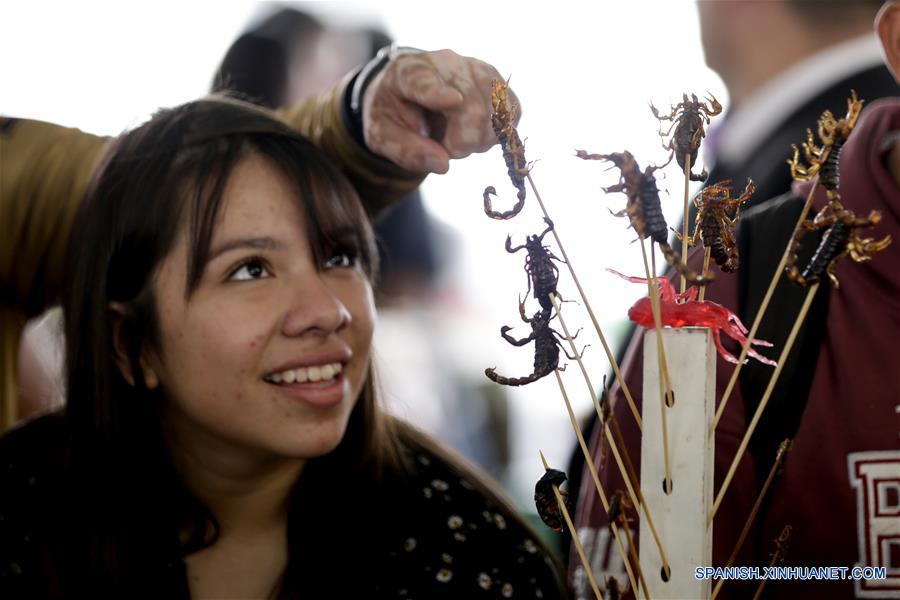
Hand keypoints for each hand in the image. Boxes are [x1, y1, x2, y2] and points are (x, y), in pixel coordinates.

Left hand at [362, 49, 518, 173]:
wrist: (410, 93)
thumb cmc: (395, 115)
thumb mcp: (384, 136)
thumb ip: (407, 151)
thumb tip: (443, 165)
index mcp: (407, 73)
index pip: (423, 82)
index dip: (438, 93)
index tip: (452, 100)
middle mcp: (446, 63)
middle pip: (473, 110)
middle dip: (462, 144)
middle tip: (445, 146)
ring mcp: (477, 68)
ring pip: (496, 116)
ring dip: (479, 140)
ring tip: (458, 134)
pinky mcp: (498, 82)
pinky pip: (512, 113)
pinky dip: (497, 133)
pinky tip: (478, 131)